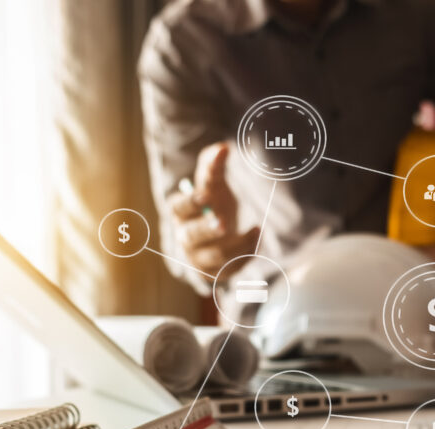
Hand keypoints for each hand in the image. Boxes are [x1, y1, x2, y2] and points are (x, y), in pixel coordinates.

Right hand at [168, 143, 258, 280]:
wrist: (222, 232)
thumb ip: (215, 166)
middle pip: (191, 236)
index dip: (189, 203)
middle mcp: (185, 237)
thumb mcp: (214, 183)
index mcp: (181, 213)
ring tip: (256, 229)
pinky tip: (257, 241)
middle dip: (206, 230)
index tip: (205, 195)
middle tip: (223, 223)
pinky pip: (229, 269)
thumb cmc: (214, 202)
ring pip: (214, 257)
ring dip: (236, 245)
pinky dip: (245, 256)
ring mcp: (198, 258)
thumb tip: (223, 148)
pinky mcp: (213, 273)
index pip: (178, 208)